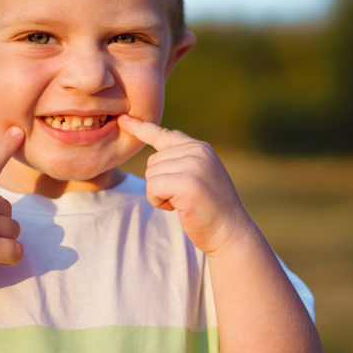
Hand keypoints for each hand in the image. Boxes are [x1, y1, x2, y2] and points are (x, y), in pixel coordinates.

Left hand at [118, 114, 252, 253]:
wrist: (230, 232)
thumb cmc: (209, 208)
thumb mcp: (198, 175)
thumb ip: (181, 159)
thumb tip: (159, 142)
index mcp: (199, 147)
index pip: (163, 134)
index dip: (140, 128)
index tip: (123, 120)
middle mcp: (197, 151)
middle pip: (151, 161)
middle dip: (160, 183)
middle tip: (183, 196)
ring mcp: (194, 165)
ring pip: (150, 174)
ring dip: (159, 194)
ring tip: (183, 202)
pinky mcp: (188, 182)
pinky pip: (152, 187)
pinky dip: (158, 201)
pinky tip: (178, 208)